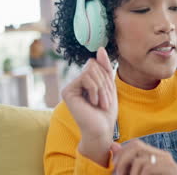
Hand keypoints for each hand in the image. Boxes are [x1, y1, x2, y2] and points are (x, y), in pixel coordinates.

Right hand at [61, 47, 117, 164]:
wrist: (101, 129)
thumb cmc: (106, 112)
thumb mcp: (109, 86)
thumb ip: (104, 67)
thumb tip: (100, 48)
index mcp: (85, 80)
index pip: (96, 63)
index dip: (106, 76)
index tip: (108, 94)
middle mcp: (75, 82)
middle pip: (93, 66)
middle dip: (104, 83)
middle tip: (105, 101)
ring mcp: (70, 86)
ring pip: (90, 71)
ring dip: (101, 88)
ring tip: (101, 103)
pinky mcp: (67, 91)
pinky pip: (86, 78)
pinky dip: (95, 90)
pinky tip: (92, 103)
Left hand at [111, 140, 176, 174]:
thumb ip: (125, 162)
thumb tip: (113, 146)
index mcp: (157, 155)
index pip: (136, 144)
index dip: (122, 153)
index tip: (114, 167)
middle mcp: (164, 156)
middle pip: (137, 147)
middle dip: (123, 161)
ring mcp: (169, 162)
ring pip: (140, 160)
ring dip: (130, 174)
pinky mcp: (171, 169)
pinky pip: (147, 168)